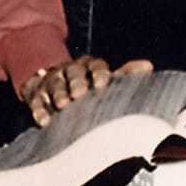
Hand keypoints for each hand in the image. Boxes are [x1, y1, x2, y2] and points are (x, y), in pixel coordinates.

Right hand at [20, 56, 152, 126]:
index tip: (102, 84)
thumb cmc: (88, 85)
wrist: (54, 85)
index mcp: (89, 66)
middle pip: (73, 71)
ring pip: (55, 83)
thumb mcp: (106, 79)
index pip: (96, 64)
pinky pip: (37, 99)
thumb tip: (148, 66)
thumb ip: (126, 74)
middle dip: (76, 82)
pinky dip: (40, 109)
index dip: (99, 73)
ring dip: (58, 94)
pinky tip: (44, 121)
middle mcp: (70, 70)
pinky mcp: (37, 93)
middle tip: (79, 94)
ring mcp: (52, 80)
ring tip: (62, 106)